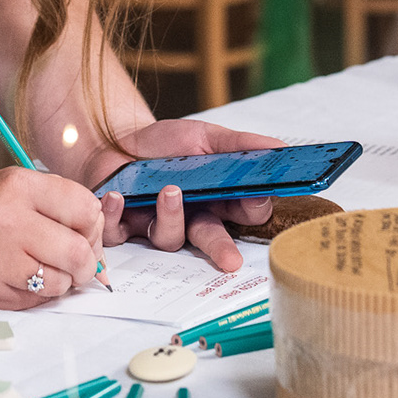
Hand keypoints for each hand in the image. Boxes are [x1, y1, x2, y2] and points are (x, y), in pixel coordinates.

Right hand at [0, 168, 105, 309]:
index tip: (83, 231)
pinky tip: (22, 277)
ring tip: (44, 267)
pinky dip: (40, 294)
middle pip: (79, 252)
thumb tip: (101, 246)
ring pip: (61, 282)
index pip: (86, 209)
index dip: (93, 225)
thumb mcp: (19, 187)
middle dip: (86, 262)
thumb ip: (62, 206)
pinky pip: (37, 301)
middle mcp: (7, 220)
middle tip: (75, 260)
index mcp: (19, 186)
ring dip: (62, 280)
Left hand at [81, 120, 283, 273]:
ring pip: (169, 238)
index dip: (254, 207)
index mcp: (217, 200)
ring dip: (171, 216)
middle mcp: (190, 220)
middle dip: (221, 249)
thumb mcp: (205, 137)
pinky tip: (117, 197)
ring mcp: (155, 227)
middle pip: (211, 238)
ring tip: (170, 191)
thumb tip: (282, 150)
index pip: (246, 213)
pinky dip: (115, 214)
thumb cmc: (164, 144)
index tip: (256, 197)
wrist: (115, 140)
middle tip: (231, 260)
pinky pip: (118, 233)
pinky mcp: (120, 228)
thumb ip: (241, 145)